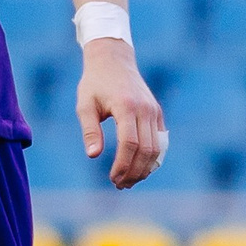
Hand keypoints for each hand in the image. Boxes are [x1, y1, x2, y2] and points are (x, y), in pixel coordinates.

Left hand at [76, 38, 165, 188]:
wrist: (113, 60)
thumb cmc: (94, 83)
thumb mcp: (85, 104)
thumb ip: (89, 130)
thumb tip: (93, 155)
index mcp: (126, 106)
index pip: (129, 143)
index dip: (123, 165)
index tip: (112, 178)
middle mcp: (145, 109)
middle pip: (146, 150)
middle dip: (134, 172)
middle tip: (120, 185)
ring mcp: (154, 111)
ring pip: (157, 149)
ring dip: (144, 169)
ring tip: (128, 181)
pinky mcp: (157, 113)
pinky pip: (160, 141)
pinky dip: (152, 158)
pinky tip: (139, 169)